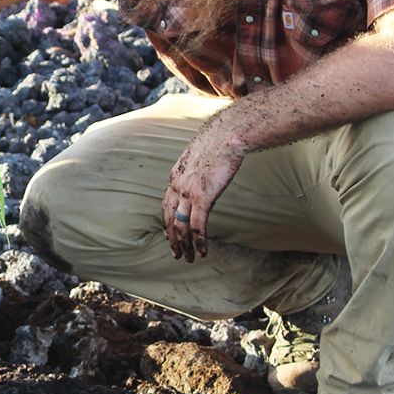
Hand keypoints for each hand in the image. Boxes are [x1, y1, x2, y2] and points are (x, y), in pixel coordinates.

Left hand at [163, 114, 247, 261]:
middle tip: (177, 254)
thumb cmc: (219, 142)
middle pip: (169, 219)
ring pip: (180, 226)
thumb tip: (205, 171)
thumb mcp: (201, 155)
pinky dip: (199, 241)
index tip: (169, 234)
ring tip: (189, 258)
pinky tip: (202, 252)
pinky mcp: (202, 197)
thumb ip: (198, 167)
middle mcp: (177, 185)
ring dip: (185, 245)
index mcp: (176, 175)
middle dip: (173, 239)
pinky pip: (197, 226)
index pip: (166, 204)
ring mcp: (188, 192)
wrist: (226, 135)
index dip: (167, 222)